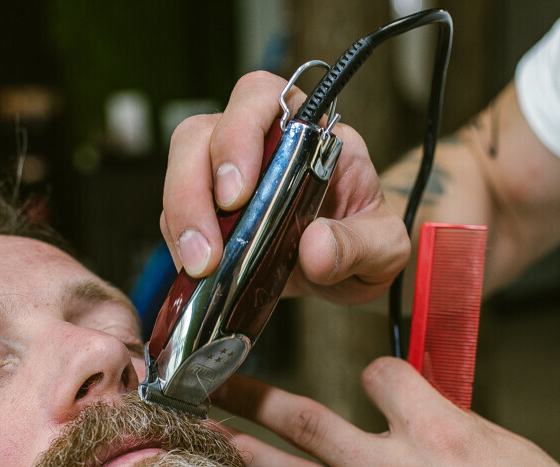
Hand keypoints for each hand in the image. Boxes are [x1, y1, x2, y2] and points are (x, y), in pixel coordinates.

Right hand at [160, 71, 409, 304]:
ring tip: (201, 267)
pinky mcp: (205, 213)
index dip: (240, 134)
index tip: (239, 193)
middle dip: (195, 188)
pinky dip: (180, 244)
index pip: (261, 98)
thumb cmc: (366, 238)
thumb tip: (315, 249)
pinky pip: (175, 215)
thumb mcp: (384, 246)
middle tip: (210, 248)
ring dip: (182, 218)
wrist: (350, 267)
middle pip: (202, 133)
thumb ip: (358, 244)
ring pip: (180, 170)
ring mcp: (223, 176)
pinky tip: (197, 274)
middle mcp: (257, 142)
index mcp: (306, 129)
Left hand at [212, 357, 559, 466]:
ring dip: (254, 459)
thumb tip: (408, 420)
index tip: (375, 378)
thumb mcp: (506, 449)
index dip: (377, 374)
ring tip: (218, 442)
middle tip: (217, 383)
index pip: (378, 376)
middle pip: (308, 424)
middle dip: (256, 400)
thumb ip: (444, 429)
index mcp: (438, 433)